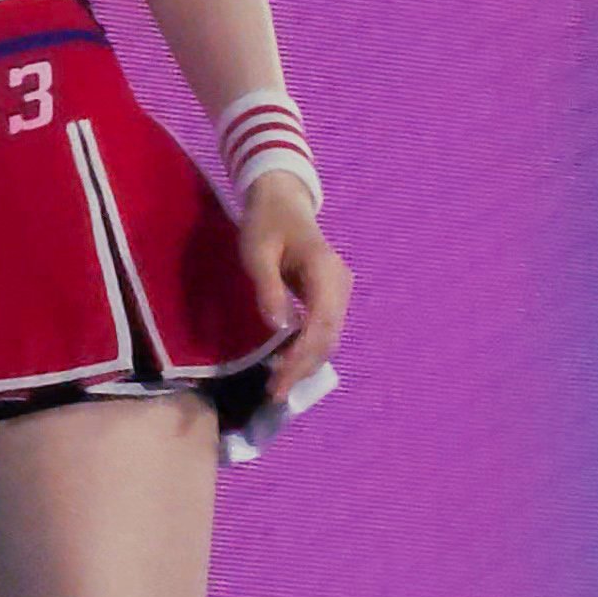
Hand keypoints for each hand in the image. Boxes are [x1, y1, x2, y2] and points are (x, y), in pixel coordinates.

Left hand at [237, 177, 352, 398]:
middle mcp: (340, 285)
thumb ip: (268, 288)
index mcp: (325, 271)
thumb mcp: (257, 252)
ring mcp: (339, 292)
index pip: (321, 324)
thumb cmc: (266, 224)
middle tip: (274, 393)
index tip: (278, 378)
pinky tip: (286, 365)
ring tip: (278, 386)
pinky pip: (323, 331)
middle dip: (303, 368)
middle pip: (328, 338)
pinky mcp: (330, 299)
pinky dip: (307, 352)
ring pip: (329, 339)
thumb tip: (278, 329)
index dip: (301, 356)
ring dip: (305, 364)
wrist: (282, 202)